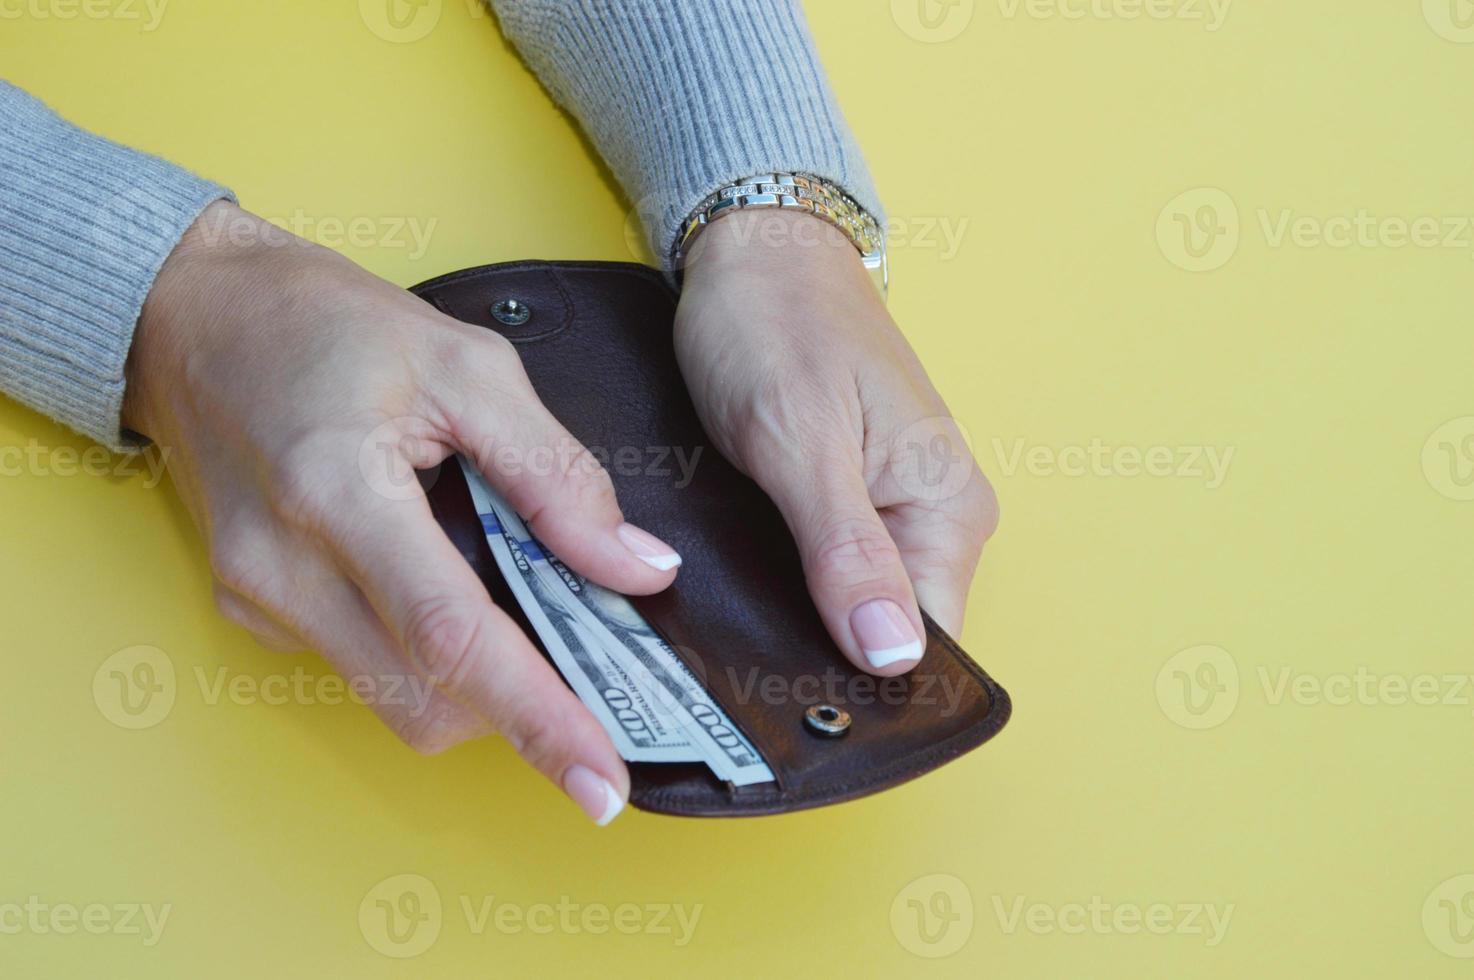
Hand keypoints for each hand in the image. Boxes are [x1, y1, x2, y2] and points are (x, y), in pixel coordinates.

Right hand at [123, 201, 683, 823]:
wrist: (193, 317)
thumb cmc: (326, 325)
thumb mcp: (467, 367)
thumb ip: (557, 475)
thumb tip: (638, 568)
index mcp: (336, 490)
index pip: (451, 637)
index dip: (538, 716)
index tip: (602, 782)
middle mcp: (282, 567)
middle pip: (426, 701)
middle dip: (520, 708)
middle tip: (592, 670)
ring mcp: (257, 599)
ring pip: (395, 701)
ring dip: (476, 682)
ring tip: (526, 612)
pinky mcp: (251, 611)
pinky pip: (362, 668)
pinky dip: (425, 654)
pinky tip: (449, 584)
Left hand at [674, 210, 997, 674]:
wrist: (754, 249)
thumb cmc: (776, 323)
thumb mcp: (799, 440)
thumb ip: (845, 549)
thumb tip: (891, 655)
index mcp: (948, 509)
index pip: (927, 647)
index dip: (861, 683)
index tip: (789, 703)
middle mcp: (936, 516)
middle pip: (892, 634)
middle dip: (823, 656)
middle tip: (740, 668)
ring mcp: (897, 506)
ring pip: (858, 606)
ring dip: (803, 621)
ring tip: (734, 626)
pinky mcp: (856, 495)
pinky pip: (835, 569)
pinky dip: (792, 585)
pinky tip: (746, 587)